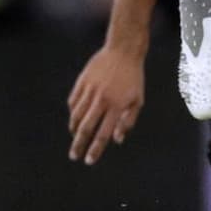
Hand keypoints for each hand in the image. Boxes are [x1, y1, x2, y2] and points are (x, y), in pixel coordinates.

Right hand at [67, 45, 145, 164]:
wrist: (123, 50)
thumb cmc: (133, 78)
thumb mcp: (137, 100)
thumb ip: (128, 121)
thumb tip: (117, 140)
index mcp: (117, 106)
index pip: (103, 134)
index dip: (96, 150)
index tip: (89, 160)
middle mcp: (102, 99)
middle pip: (86, 128)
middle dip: (78, 145)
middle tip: (74, 156)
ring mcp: (90, 89)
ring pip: (77, 115)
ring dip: (74, 129)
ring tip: (75, 137)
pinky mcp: (82, 81)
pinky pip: (73, 101)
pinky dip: (73, 112)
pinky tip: (76, 118)